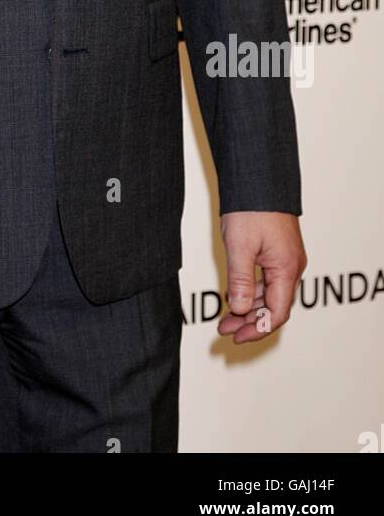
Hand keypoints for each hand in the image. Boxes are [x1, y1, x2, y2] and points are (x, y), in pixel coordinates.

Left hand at [217, 212, 306, 343]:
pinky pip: (267, 280)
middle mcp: (291, 267)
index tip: (236, 337)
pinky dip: (250, 291)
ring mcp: (285, 259)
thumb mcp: (240, 246)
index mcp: (286, 269)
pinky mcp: (278, 251)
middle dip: (249, 321)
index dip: (257, 329)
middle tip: (225, 329)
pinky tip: (233, 296)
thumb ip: (240, 280)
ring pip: (269, 294)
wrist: (259, 178)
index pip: (277, 313)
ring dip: (248, 307)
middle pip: (273, 306)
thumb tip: (238, 309)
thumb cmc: (251, 208)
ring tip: (224, 318)